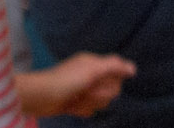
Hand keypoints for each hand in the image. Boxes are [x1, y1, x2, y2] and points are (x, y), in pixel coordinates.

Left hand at [16, 52, 134, 117]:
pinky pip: (90, 110)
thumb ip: (113, 66)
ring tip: (76, 98)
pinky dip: (81, 109)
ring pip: (102, 102)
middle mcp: (89, 75)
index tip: (99, 80)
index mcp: (93, 64)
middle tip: (85, 91)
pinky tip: (71, 106)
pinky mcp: (76, 101)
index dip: (111, 81)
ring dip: (89, 103)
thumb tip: (132, 68)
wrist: (41, 97)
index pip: (117, 74)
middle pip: (112, 90)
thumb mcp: (91, 69)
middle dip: (99, 94)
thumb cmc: (65, 80)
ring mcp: (83, 89)